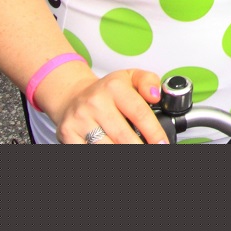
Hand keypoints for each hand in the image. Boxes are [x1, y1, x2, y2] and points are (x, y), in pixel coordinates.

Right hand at [48, 68, 168, 143]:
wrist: (73, 96)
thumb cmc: (106, 91)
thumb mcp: (130, 77)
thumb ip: (148, 81)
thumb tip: (155, 95)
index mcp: (114, 87)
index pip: (139, 113)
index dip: (154, 132)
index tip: (162, 143)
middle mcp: (95, 102)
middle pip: (123, 136)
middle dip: (140, 147)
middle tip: (151, 150)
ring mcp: (80, 119)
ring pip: (107, 147)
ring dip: (123, 152)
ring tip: (134, 151)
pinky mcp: (68, 133)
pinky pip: (88, 149)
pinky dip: (104, 153)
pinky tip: (113, 149)